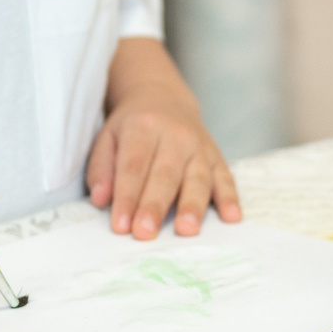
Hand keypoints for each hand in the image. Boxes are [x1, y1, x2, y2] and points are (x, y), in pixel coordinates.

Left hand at [87, 95, 240, 239]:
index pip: (134, 166)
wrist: (164, 98)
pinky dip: (230, 198)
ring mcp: (200, 146)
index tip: (120, 226)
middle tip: (145, 233)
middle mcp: (175, 135)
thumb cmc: (132, 126)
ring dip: (192, 206)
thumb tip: (101, 200)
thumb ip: (102, 169)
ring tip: (186, 230)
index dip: (126, 197)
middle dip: (155, 206)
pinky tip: (231, 217)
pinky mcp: (216, 156)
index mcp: (143, 127)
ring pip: (197, 178)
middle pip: (165, 175)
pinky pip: (225, 177)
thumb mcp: (107, 137)